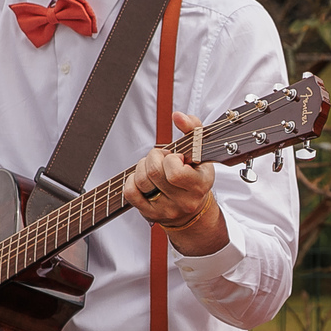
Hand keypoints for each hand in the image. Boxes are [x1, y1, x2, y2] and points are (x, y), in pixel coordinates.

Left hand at [123, 110, 228, 253]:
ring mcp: (166, 210)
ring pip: (141, 181)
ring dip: (143, 167)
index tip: (176, 157)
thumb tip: (178, 116)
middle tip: (161, 158)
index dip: (170, 159)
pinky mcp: (150, 214)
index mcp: (200, 185)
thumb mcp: (200, 153)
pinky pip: (130, 193)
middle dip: (153, 157)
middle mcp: (184, 201)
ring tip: (153, 168)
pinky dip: (132, 181)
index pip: (175, 172)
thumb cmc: (195, 175)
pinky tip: (142, 179)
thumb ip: (192, 129)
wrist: (192, 210)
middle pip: (154, 172)